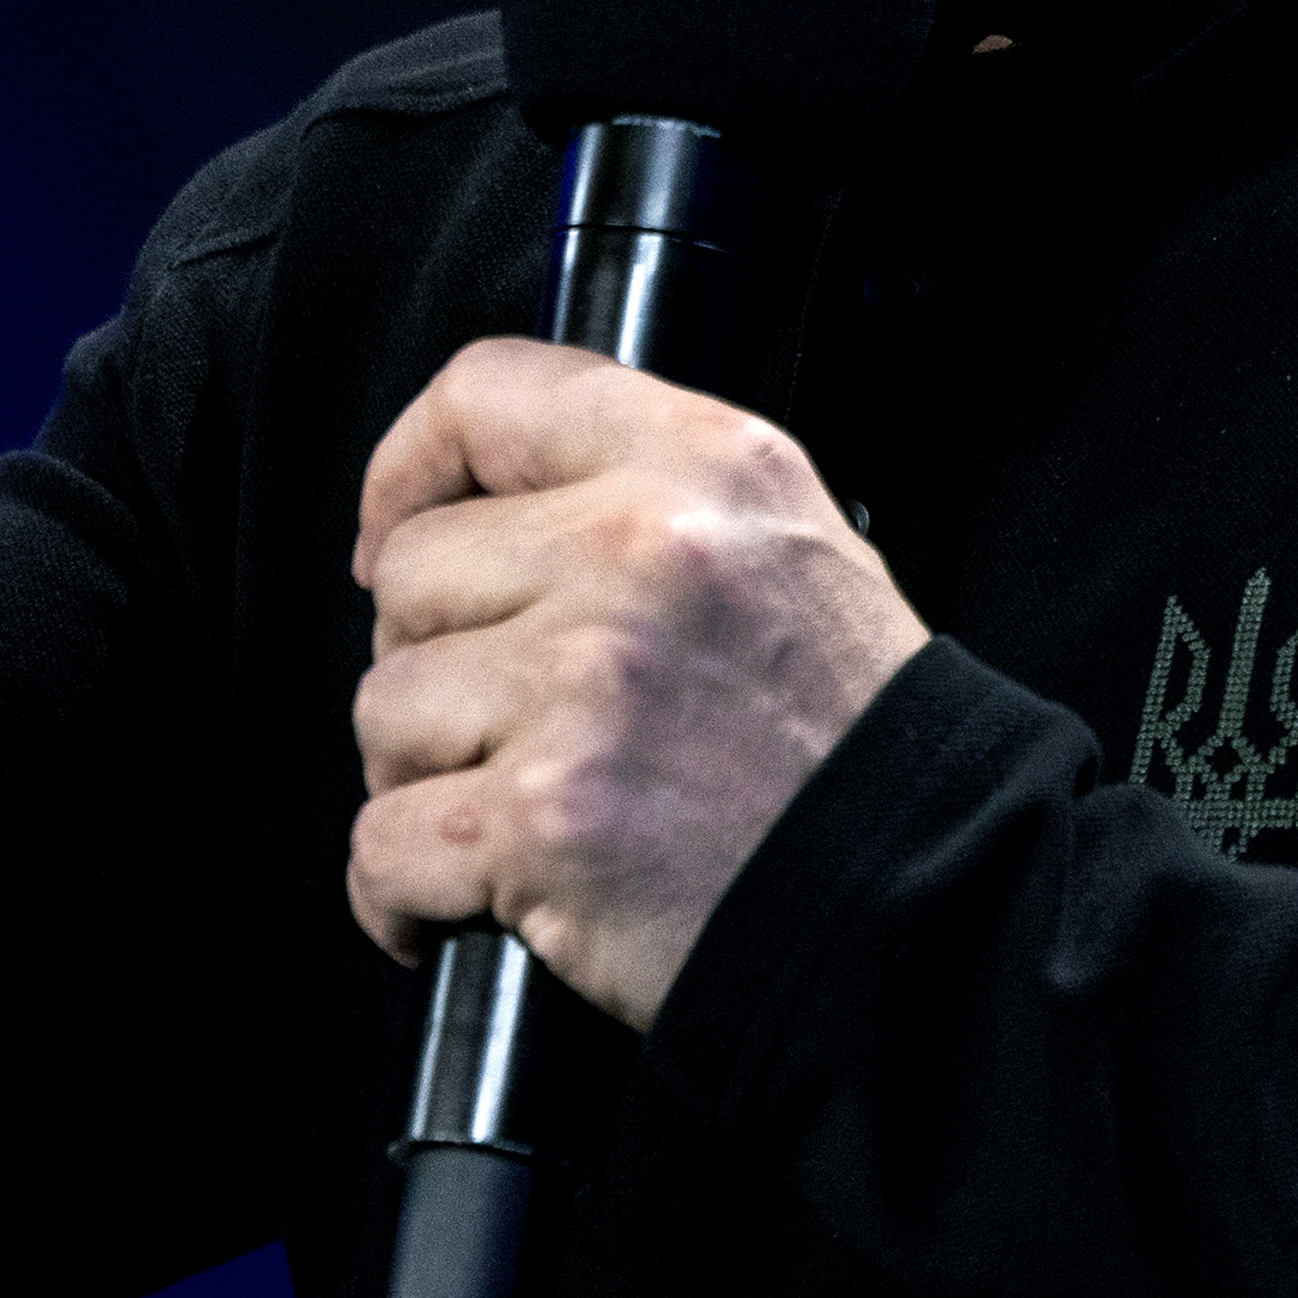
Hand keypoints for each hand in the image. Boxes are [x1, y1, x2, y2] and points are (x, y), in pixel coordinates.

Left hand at [347, 339, 930, 1030]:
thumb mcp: (791, 549)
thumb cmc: (845, 747)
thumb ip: (650, 497)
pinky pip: (383, 845)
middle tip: (514, 724)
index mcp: (705, 466)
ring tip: (526, 811)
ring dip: (426, 779)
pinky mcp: (544, 816)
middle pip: (413, 572)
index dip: (411, 466)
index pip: (490, 393)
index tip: (393, 533)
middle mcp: (641, 553)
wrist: (915, 904)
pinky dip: (404, 895)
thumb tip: (474, 516)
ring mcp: (584, 684)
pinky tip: (474, 902)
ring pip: (384, 710)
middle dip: (436, 660)